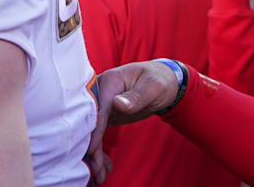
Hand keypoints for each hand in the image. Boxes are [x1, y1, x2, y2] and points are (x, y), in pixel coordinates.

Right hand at [88, 61, 179, 182]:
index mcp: (110, 82)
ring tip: (99, 175)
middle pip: (91, 122)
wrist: (162, 80)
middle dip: (91, 147)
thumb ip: (136, 96)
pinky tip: (103, 166)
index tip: (90, 150)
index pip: (98, 108)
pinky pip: (99, 134)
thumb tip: (118, 103)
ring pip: (93, 131)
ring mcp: (102, 105)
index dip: (94, 130)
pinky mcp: (106, 115)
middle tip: (95, 170)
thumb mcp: (153, 87)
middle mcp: (101, 92)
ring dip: (95, 154)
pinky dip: (100, 150)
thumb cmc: (159, 80)